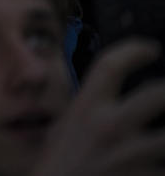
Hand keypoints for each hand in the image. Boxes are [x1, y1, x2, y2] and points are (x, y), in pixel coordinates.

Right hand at [31, 39, 164, 174]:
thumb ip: (86, 111)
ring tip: (162, 131)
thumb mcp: (62, 129)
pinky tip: (154, 162)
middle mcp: (110, 127)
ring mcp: (131, 155)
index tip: (151, 49)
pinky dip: (160, 164)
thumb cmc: (58, 167)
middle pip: (158, 93)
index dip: (134, 50)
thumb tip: (110, 94)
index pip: (110, 65)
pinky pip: (163, 167)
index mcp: (86, 109)